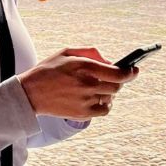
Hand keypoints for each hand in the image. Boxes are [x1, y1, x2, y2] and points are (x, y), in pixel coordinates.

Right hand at [18, 47, 137, 119]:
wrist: (30, 93)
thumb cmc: (48, 70)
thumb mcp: (67, 52)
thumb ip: (91, 52)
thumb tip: (109, 61)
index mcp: (85, 67)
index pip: (118, 73)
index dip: (130, 72)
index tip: (135, 70)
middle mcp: (88, 84)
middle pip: (117, 86)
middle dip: (119, 81)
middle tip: (114, 78)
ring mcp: (86, 100)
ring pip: (111, 97)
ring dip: (110, 92)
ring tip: (100, 88)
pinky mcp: (82, 113)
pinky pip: (104, 110)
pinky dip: (105, 104)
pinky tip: (99, 99)